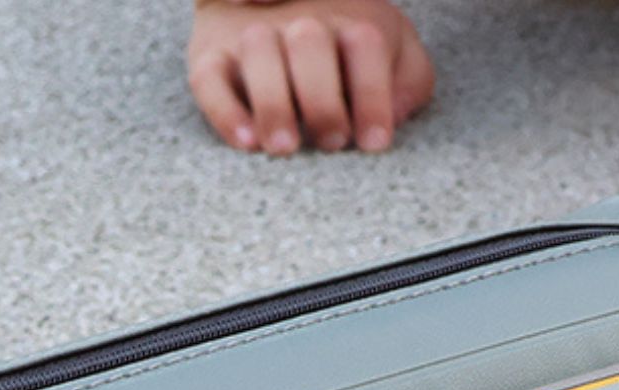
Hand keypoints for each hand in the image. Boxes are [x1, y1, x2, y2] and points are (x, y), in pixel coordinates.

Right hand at [187, 0, 435, 154]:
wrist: (265, 6)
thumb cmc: (340, 48)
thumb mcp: (391, 54)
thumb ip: (408, 81)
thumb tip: (396, 114)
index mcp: (351, 20)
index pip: (365, 46)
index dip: (373, 96)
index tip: (374, 143)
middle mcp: (301, 21)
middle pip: (311, 45)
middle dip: (323, 100)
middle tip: (331, 142)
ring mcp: (253, 35)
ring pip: (259, 53)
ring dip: (273, 103)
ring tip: (285, 147)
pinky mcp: (211, 56)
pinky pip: (210, 79)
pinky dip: (225, 112)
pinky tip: (247, 142)